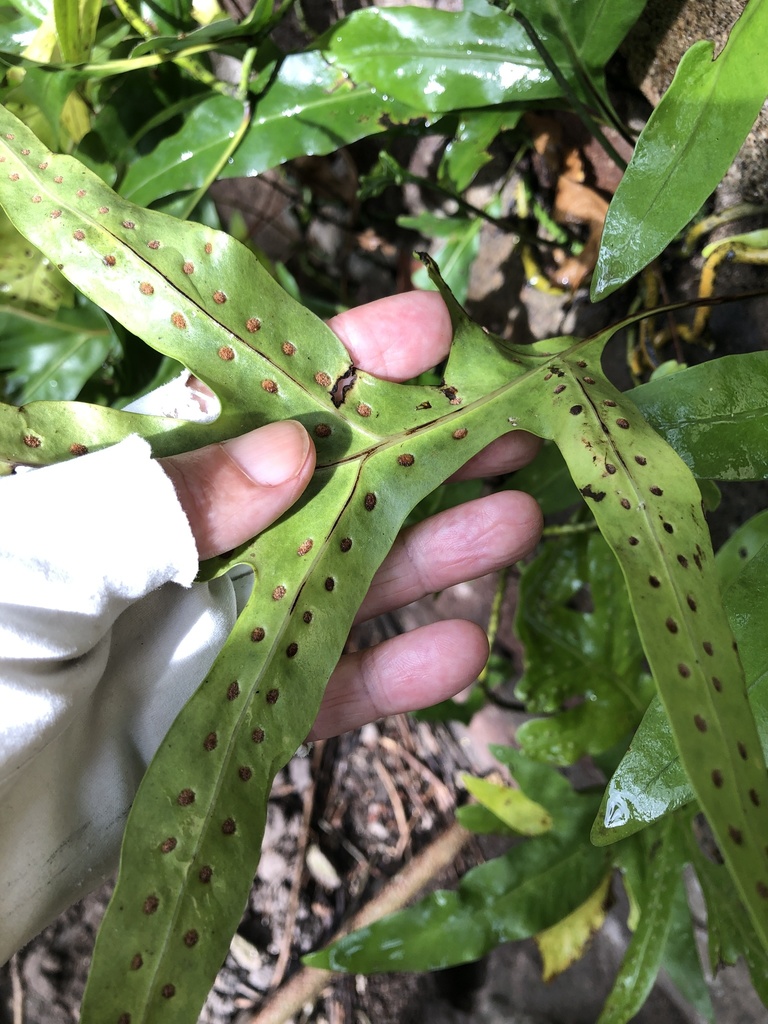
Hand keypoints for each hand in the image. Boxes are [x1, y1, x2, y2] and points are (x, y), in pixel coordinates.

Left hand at [159, 291, 541, 738]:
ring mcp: (208, 639)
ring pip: (341, 586)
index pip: (243, 401)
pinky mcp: (228, 727)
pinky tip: (464, 645)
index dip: (338, 361)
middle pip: (320, 491)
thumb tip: (293, 451)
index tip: (427, 331)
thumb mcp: (27, 563)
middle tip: (510, 426)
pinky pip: (324, 692)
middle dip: (417, 454)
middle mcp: (178, 551)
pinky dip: (394, 675)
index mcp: (120, 488)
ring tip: (517, 518)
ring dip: (429, 556)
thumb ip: (152, 504)